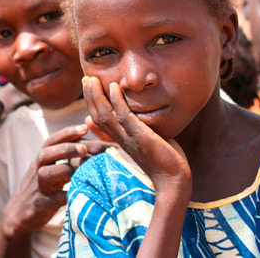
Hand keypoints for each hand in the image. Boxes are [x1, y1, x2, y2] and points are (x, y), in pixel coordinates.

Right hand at [2, 125, 110, 233]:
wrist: (19, 212)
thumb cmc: (44, 187)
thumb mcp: (51, 169)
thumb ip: (67, 157)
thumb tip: (96, 146)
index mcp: (42, 158)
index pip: (53, 140)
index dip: (68, 133)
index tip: (85, 128)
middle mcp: (38, 169)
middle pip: (47, 152)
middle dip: (66, 149)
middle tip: (84, 148)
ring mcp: (38, 187)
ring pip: (45, 173)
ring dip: (64, 170)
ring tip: (80, 172)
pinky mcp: (40, 204)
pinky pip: (51, 199)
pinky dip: (64, 196)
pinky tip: (78, 194)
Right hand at [82, 76, 191, 193]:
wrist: (173, 181)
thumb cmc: (164, 161)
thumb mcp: (148, 141)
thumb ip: (140, 128)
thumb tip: (137, 116)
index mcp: (120, 139)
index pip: (99, 119)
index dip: (92, 103)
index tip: (89, 87)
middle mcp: (120, 138)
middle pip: (97, 115)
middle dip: (90, 96)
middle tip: (85, 78)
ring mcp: (128, 137)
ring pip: (105, 115)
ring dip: (96, 96)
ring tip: (91, 79)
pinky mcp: (140, 137)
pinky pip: (124, 117)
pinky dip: (117, 101)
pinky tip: (114, 87)